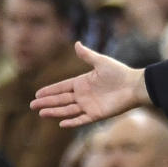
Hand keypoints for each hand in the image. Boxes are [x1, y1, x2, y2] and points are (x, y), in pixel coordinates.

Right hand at [30, 41, 149, 127]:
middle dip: (47, 102)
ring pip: (68, 110)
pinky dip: (72, 122)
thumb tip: (76, 43)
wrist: (135, 86)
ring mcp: (89, 105)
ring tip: (41, 113)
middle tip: (32, 106)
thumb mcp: (101, 62)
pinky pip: (81, 120)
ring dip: (55, 111)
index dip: (49, 91)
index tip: (37, 94)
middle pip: (61, 100)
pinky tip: (61, 123)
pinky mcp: (97, 115)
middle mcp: (83, 95)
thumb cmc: (120, 72)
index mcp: (82, 82)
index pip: (62, 87)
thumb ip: (87, 55)